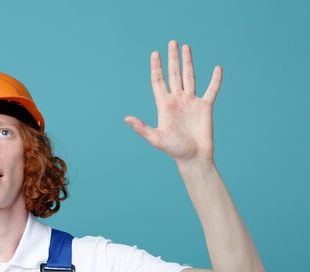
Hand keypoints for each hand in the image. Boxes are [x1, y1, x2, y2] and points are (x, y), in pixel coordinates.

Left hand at [124, 40, 221, 164]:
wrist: (193, 158)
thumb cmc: (173, 150)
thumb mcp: (155, 138)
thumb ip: (141, 128)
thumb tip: (126, 119)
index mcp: (164, 105)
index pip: (158, 81)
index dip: (156, 67)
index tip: (154, 53)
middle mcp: (177, 100)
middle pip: (174, 74)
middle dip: (172, 58)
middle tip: (172, 42)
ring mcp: (191, 102)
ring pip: (190, 77)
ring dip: (188, 62)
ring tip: (186, 47)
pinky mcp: (205, 107)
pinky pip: (212, 90)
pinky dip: (215, 79)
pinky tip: (217, 68)